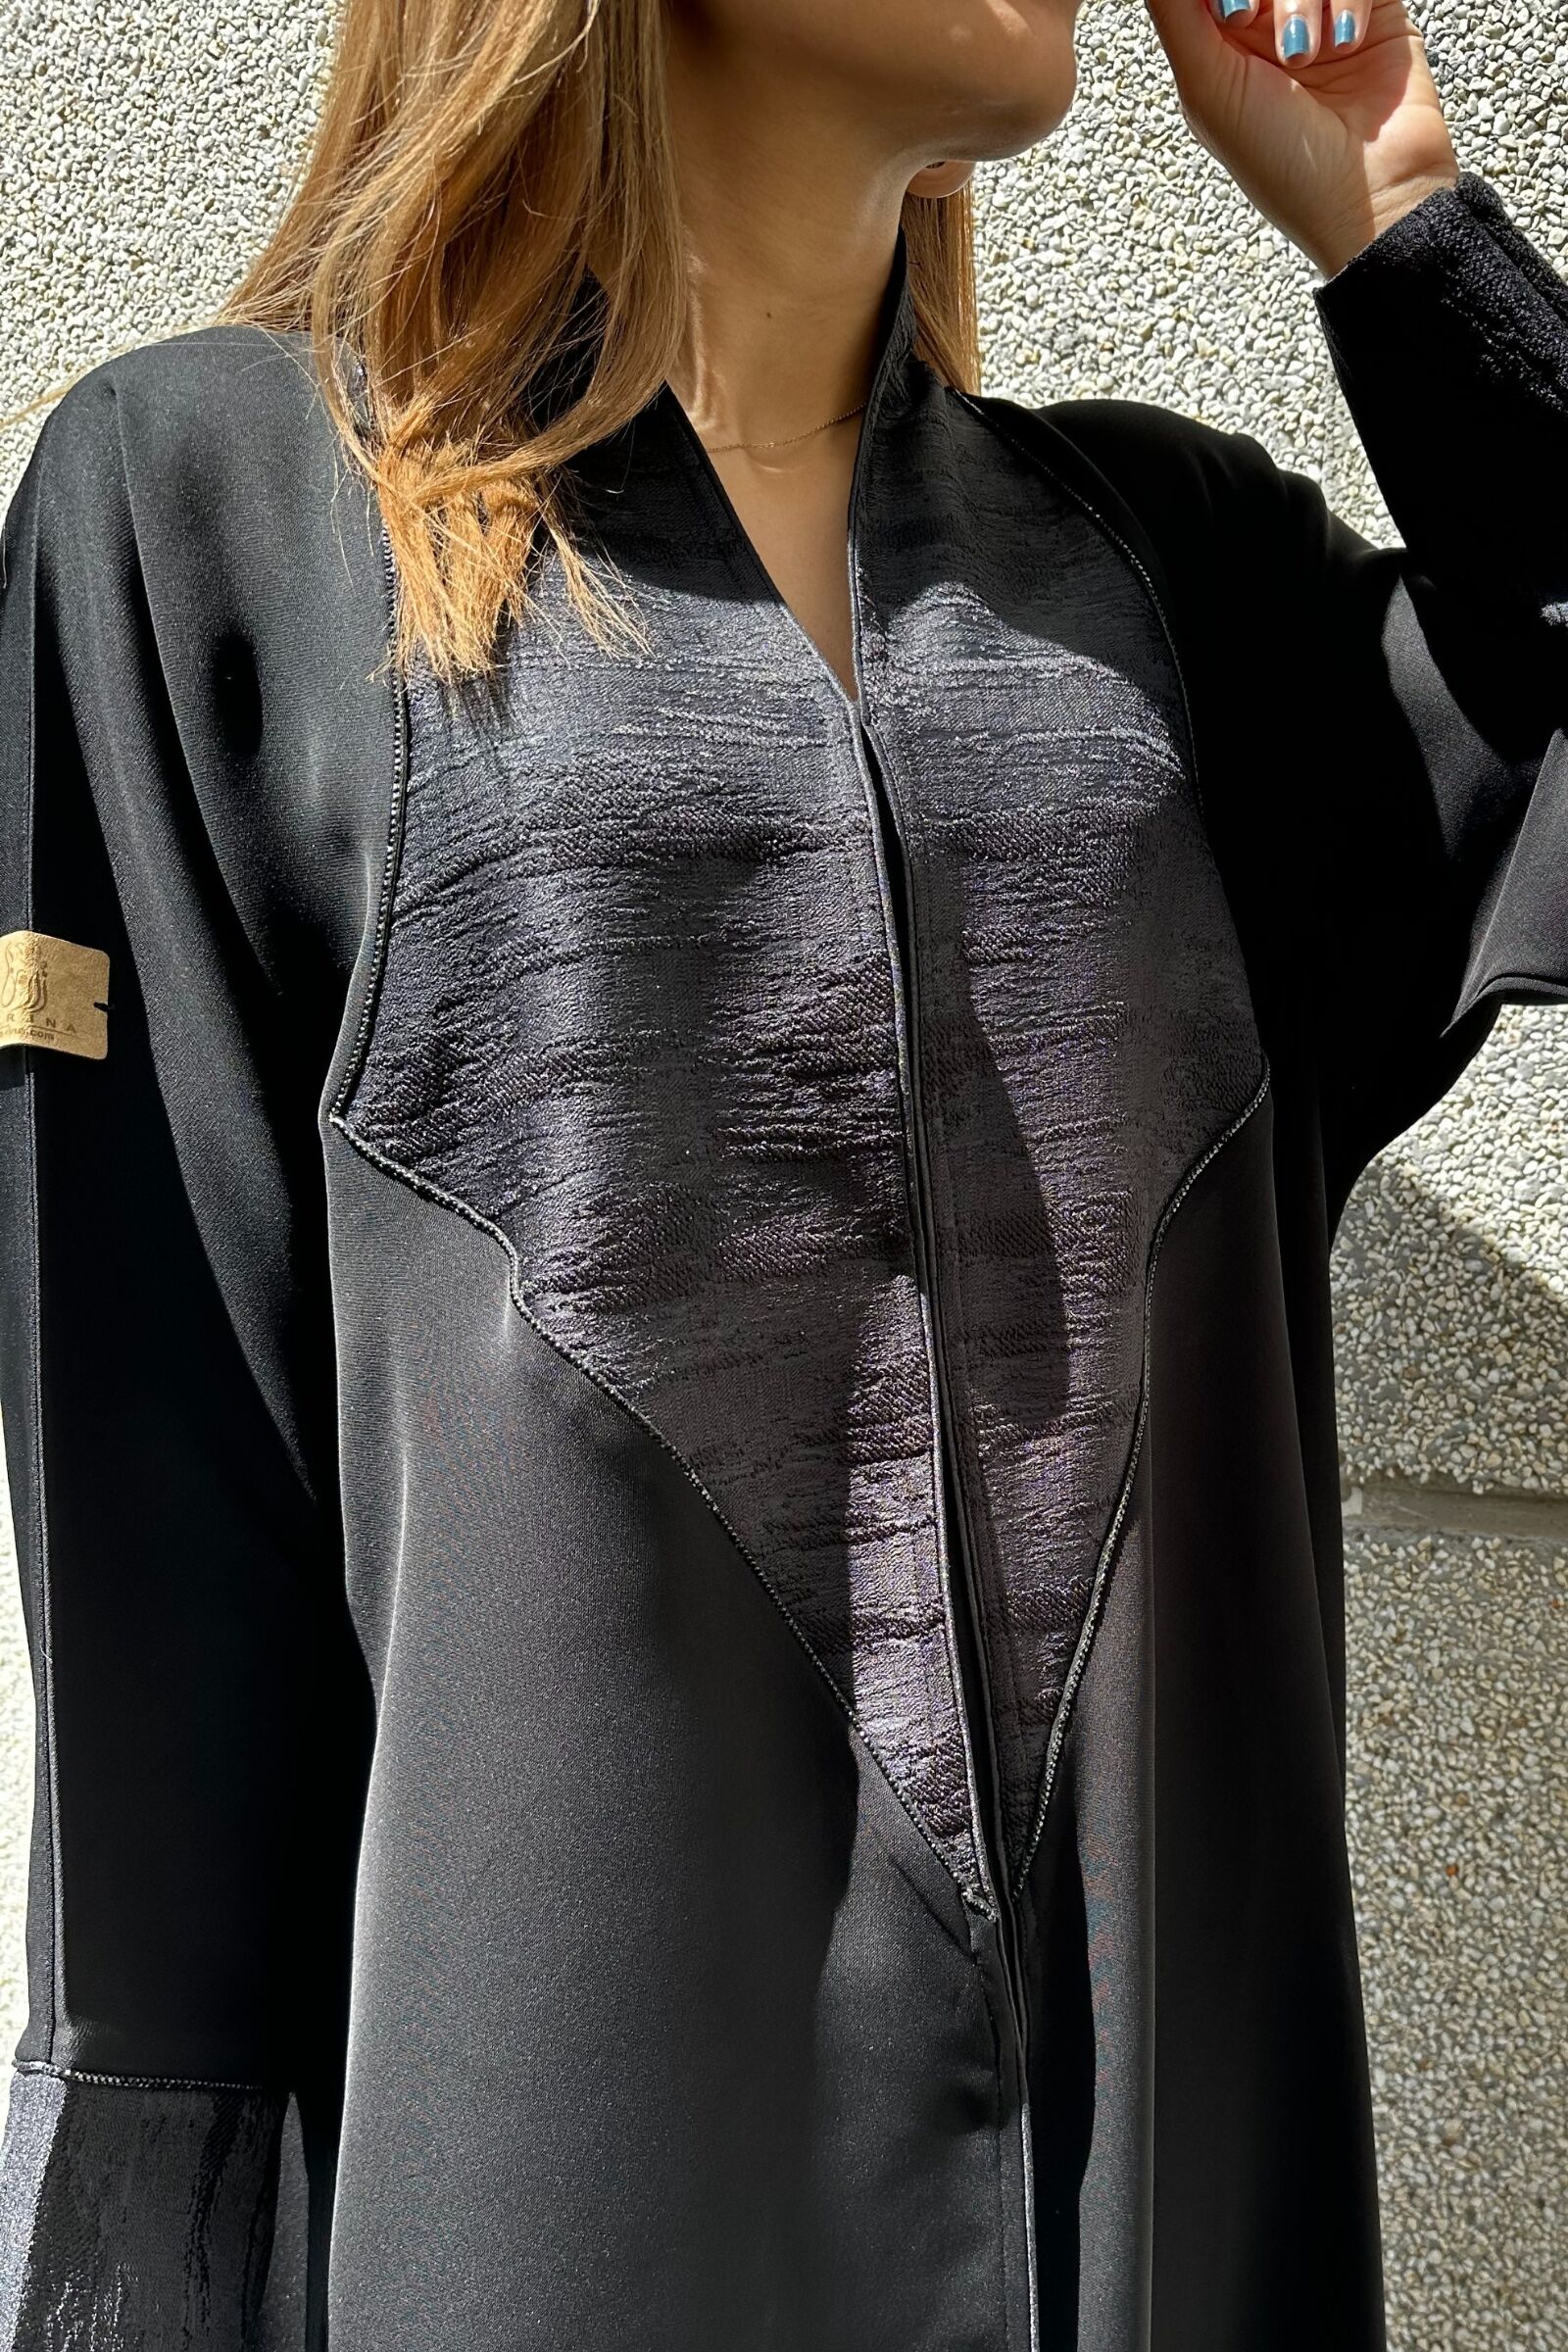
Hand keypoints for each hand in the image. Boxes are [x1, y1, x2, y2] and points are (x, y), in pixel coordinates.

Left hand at [1142, 0, 1460, 277]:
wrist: (1372, 199)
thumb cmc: (1282, 165)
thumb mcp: (1208, 89)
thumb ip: (1176, 14)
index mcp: (1216, 45)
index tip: (1230, 16)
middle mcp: (1266, 27)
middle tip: (1248, 19)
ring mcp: (1321, 16)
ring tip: (1304, 55)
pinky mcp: (1375, 12)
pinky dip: (1348, 0)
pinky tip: (1345, 44)